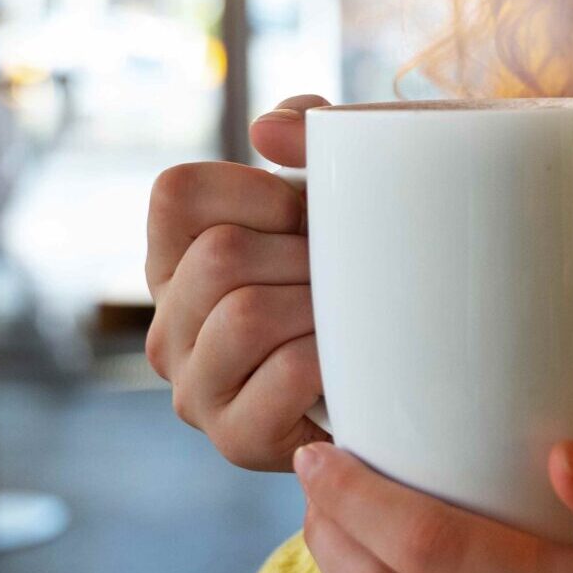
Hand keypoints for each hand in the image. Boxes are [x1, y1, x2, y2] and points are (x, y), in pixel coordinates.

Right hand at [145, 93, 332, 470]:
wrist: (406, 384)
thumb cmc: (359, 274)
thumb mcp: (335, 192)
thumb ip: (306, 135)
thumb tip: (266, 132)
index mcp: (173, 260)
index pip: (177, 193)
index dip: (255, 190)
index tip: (304, 215)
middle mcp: (166, 326)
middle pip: (220, 255)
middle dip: (301, 255)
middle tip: (340, 274)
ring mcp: (194, 389)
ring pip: (247, 314)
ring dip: (318, 306)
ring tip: (346, 314)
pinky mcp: (236, 440)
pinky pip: (287, 372)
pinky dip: (333, 356)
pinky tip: (348, 360)